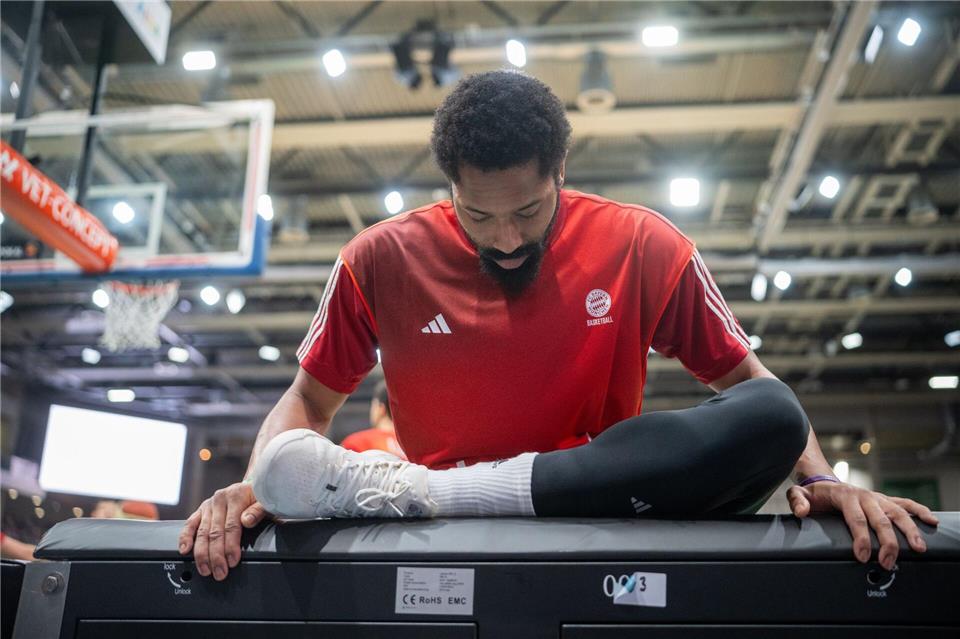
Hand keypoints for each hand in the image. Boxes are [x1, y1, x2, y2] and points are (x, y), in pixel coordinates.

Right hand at [178, 481, 266, 580]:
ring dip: (202, 553)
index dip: (231, 545)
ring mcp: (209, 505)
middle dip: (216, 555)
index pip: (231, 525)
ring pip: (202, 532)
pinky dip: (185, 537)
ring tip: (205, 569)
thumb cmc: (260, 498)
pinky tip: (185, 550)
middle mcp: (219, 499)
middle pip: (215, 532)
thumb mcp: (266, 502)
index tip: (232, 561)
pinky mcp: (201, 510)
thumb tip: (247, 521)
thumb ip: (258, 511)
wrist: (254, 487)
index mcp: (236, 496)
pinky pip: (190, 524)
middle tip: (219, 572)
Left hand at [787, 481, 938, 569]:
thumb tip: (802, 511)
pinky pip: (905, 503)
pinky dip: (919, 510)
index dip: (860, 538)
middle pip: (880, 519)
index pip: (856, 519)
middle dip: (886, 542)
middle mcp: (864, 496)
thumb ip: (798, 501)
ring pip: (897, 513)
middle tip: (887, 562)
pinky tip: (931, 521)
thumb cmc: (813, 494)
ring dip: (909, 530)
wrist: (823, 481)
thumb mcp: (798, 495)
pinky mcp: (884, 500)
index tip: (862, 556)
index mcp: (845, 496)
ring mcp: (877, 498)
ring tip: (918, 548)